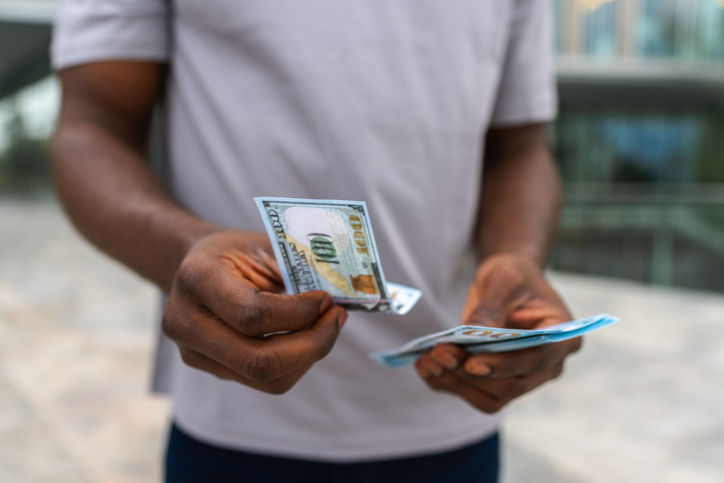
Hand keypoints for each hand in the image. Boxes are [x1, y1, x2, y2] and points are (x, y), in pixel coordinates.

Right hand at [162, 230, 346, 393]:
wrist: (193, 266)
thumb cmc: (233, 252)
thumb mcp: (263, 245)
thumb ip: (296, 269)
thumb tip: (340, 300)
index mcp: (199, 279)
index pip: (252, 314)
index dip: (298, 313)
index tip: (325, 298)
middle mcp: (187, 322)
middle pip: (258, 360)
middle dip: (311, 344)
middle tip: (337, 318)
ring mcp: (194, 353)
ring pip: (265, 378)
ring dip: (308, 357)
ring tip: (329, 327)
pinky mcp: (210, 369)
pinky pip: (264, 380)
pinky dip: (296, 363)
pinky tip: (309, 338)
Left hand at [415, 254, 580, 412]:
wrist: (508, 283)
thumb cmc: (513, 277)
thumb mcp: (502, 281)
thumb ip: (490, 309)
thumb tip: (474, 334)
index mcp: (562, 337)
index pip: (535, 359)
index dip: (504, 365)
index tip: (472, 363)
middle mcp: (548, 366)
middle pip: (511, 385)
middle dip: (470, 373)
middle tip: (438, 353)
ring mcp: (524, 378)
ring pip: (492, 398)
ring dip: (456, 383)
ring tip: (427, 361)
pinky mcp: (500, 382)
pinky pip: (475, 393)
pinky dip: (449, 384)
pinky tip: (426, 367)